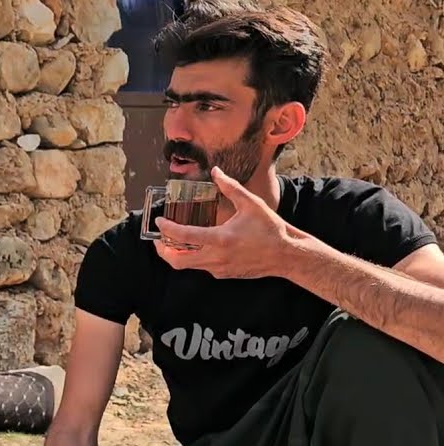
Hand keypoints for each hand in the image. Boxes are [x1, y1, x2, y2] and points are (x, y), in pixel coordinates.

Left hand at [154, 167, 296, 279]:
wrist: (287, 255)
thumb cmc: (270, 229)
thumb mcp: (251, 204)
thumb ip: (230, 187)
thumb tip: (216, 171)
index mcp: (221, 239)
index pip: (184, 236)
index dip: (167, 229)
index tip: (159, 221)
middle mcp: (217, 257)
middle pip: (177, 261)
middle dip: (163, 251)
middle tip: (158, 239)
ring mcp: (219, 269)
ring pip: (188, 266)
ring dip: (176, 255)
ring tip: (172, 242)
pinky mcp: (224, 274)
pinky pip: (201, 267)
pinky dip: (192, 258)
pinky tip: (194, 246)